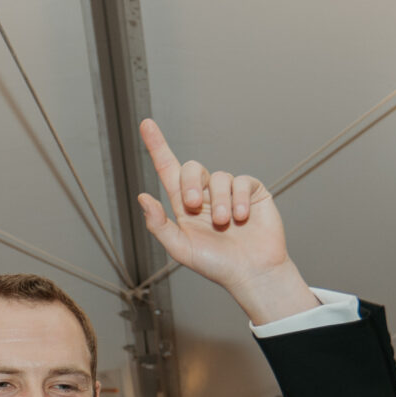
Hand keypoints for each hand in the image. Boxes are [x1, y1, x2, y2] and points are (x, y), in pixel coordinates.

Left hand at [135, 119, 315, 324]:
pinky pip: (241, 182)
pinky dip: (238, 200)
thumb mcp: (181, 249)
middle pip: (192, 168)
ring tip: (224, 223)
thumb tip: (142, 196)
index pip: (169, 170)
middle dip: (191, 183)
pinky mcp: (252, 191)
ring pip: (219, 177)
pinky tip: (242, 218)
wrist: (252, 272)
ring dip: (219, 201)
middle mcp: (205, 194)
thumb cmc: (216, 264)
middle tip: (193, 206)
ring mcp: (229, 191)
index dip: (158, 147)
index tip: (146, 124)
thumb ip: (159, 224)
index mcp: (184, 206)